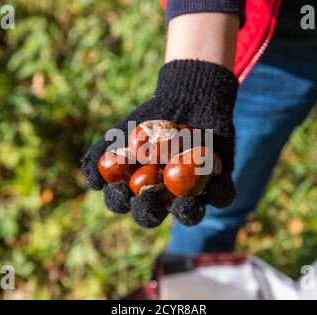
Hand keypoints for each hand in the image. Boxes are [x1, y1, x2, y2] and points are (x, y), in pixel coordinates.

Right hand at [82, 60, 237, 227]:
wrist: (187, 98)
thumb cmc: (151, 119)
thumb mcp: (122, 131)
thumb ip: (101, 155)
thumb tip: (94, 182)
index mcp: (138, 189)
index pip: (124, 203)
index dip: (119, 201)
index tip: (119, 190)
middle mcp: (164, 197)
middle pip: (154, 215)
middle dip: (147, 211)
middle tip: (144, 199)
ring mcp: (192, 193)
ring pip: (189, 213)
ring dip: (185, 211)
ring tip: (184, 201)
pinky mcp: (218, 184)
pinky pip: (222, 196)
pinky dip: (220, 192)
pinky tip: (216, 183)